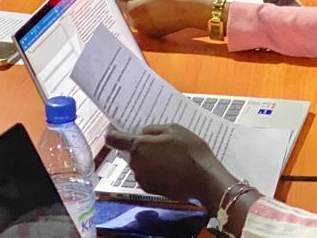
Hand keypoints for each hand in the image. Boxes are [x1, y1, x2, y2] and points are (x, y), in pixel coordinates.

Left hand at [105, 124, 232, 208]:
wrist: (204, 179)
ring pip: (138, 164)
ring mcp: (142, 179)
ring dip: (147, 158)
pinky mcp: (150, 190)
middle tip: (156, 140)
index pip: (112, 138)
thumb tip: (141, 133)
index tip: (116, 127)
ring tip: (167, 154)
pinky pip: (146, 175)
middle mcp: (135, 164)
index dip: (112, 131)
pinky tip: (170, 167)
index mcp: (138, 146)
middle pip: (127, 152)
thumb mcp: (173, 129)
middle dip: (137, 145)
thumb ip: (152, 130)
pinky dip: (153, 170)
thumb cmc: (190, 151)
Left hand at [114, 0, 212, 36]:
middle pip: (127, 10)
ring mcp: (144, 31)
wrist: (190, 11)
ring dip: (140, 9)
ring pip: (136, 17)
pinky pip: (145, 23)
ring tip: (156, 0)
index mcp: (132, 11)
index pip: (118, 1)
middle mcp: (135, 24)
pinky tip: (160, 10)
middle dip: (132, 1)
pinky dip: (148, 17)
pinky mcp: (153, 34)